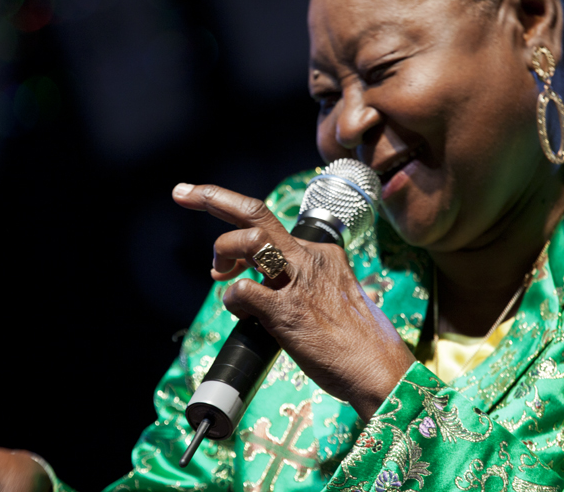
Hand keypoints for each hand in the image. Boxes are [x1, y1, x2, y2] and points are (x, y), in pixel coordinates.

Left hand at [172, 183, 414, 421]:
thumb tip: (263, 285)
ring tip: (221, 275)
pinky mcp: (288, 312)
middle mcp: (308, 258)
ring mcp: (298, 283)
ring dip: (223, 253)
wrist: (381, 370)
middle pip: (255, 212)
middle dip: (212, 197)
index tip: (205, 197)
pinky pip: (243, 292)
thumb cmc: (358, 340)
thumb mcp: (334, 293)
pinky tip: (241, 310)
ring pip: (249, 240)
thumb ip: (301, 280)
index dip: (231, 207)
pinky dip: (232, 299)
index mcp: (319, 252)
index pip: (269, 219)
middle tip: (182, 193)